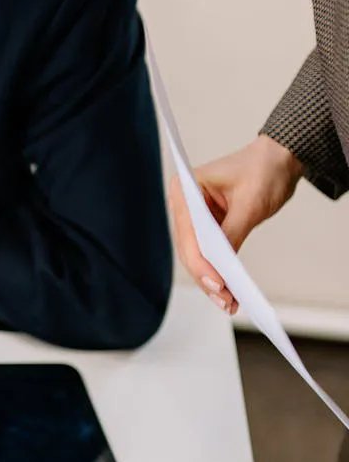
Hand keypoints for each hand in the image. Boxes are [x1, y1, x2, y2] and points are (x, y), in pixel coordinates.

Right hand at [169, 134, 302, 316]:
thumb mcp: (251, 204)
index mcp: (185, 190)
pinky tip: (228, 292)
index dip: (202, 262)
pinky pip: (208, 255)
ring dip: (211, 280)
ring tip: (228, 303)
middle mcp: (183, 205)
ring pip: (196, 257)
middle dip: (206, 277)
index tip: (219, 283)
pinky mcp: (205, 228)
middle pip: (189, 250)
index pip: (188, 234)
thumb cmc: (263, 171)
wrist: (277, 158)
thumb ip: (233, 232)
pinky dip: (218, 272)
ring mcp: (192, 217)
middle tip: (225, 300)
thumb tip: (222, 265)